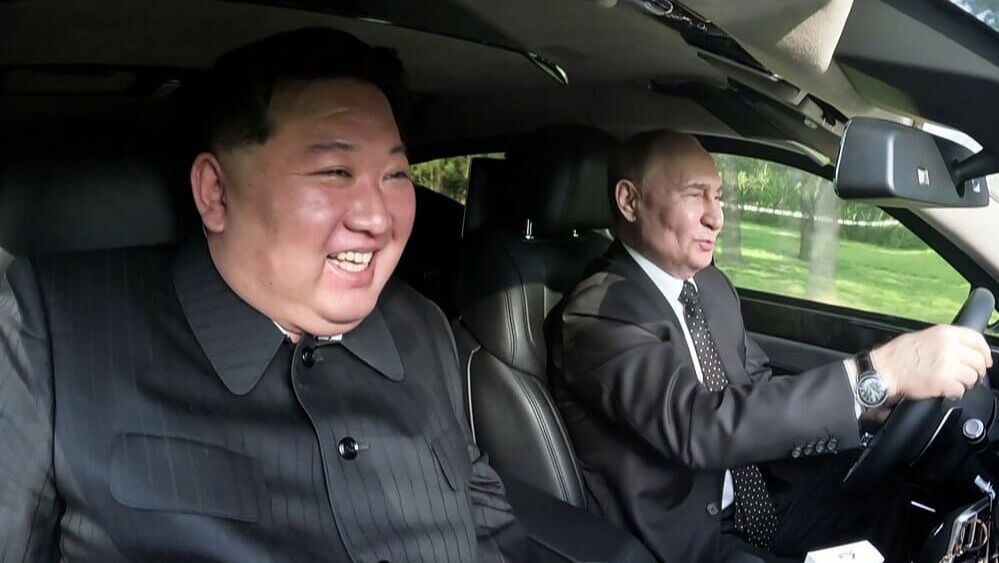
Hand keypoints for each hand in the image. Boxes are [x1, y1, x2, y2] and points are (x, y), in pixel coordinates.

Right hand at [871, 325, 992, 400]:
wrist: (883, 369)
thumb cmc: (897, 355)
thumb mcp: (923, 336)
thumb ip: (944, 340)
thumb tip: (961, 349)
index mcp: (945, 333)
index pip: (977, 340)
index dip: (984, 352)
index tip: (985, 360)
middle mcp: (949, 347)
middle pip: (978, 361)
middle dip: (976, 371)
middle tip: (969, 376)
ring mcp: (947, 365)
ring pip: (972, 377)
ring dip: (965, 383)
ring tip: (953, 382)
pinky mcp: (943, 382)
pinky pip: (961, 390)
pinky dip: (954, 392)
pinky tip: (945, 389)